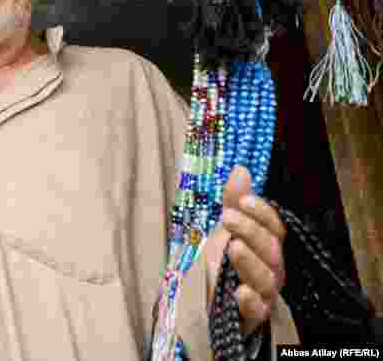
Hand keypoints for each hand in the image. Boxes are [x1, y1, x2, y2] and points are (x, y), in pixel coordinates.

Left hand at [205, 166, 286, 336]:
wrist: (208, 297)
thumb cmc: (222, 260)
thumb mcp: (225, 228)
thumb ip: (233, 201)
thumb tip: (241, 169)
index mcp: (268, 245)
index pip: (275, 227)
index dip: (262, 213)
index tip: (243, 200)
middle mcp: (272, 268)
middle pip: (272, 250)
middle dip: (251, 231)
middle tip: (227, 217)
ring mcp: (265, 293)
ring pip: (267, 278)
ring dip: (249, 261)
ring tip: (232, 247)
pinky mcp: (253, 315)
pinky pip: (258, 309)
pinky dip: (250, 300)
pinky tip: (239, 292)